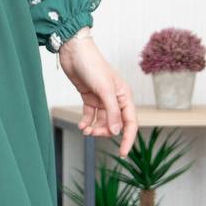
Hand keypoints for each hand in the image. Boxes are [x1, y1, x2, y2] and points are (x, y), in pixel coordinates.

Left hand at [57, 34, 137, 157]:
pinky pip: (91, 115)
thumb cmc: (93, 66)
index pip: (130, 122)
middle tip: (92, 134)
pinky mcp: (89, 97)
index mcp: (124, 96)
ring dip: (94, 128)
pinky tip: (81, 125)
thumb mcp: (104, 90)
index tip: (122, 153)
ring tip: (85, 130)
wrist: (75, 52)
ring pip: (102, 121)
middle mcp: (115, 99)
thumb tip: (115, 131)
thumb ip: (111, 112)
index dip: (128, 139)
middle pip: (115, 124)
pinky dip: (86, 122)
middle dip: (105, 132)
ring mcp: (102, 99)